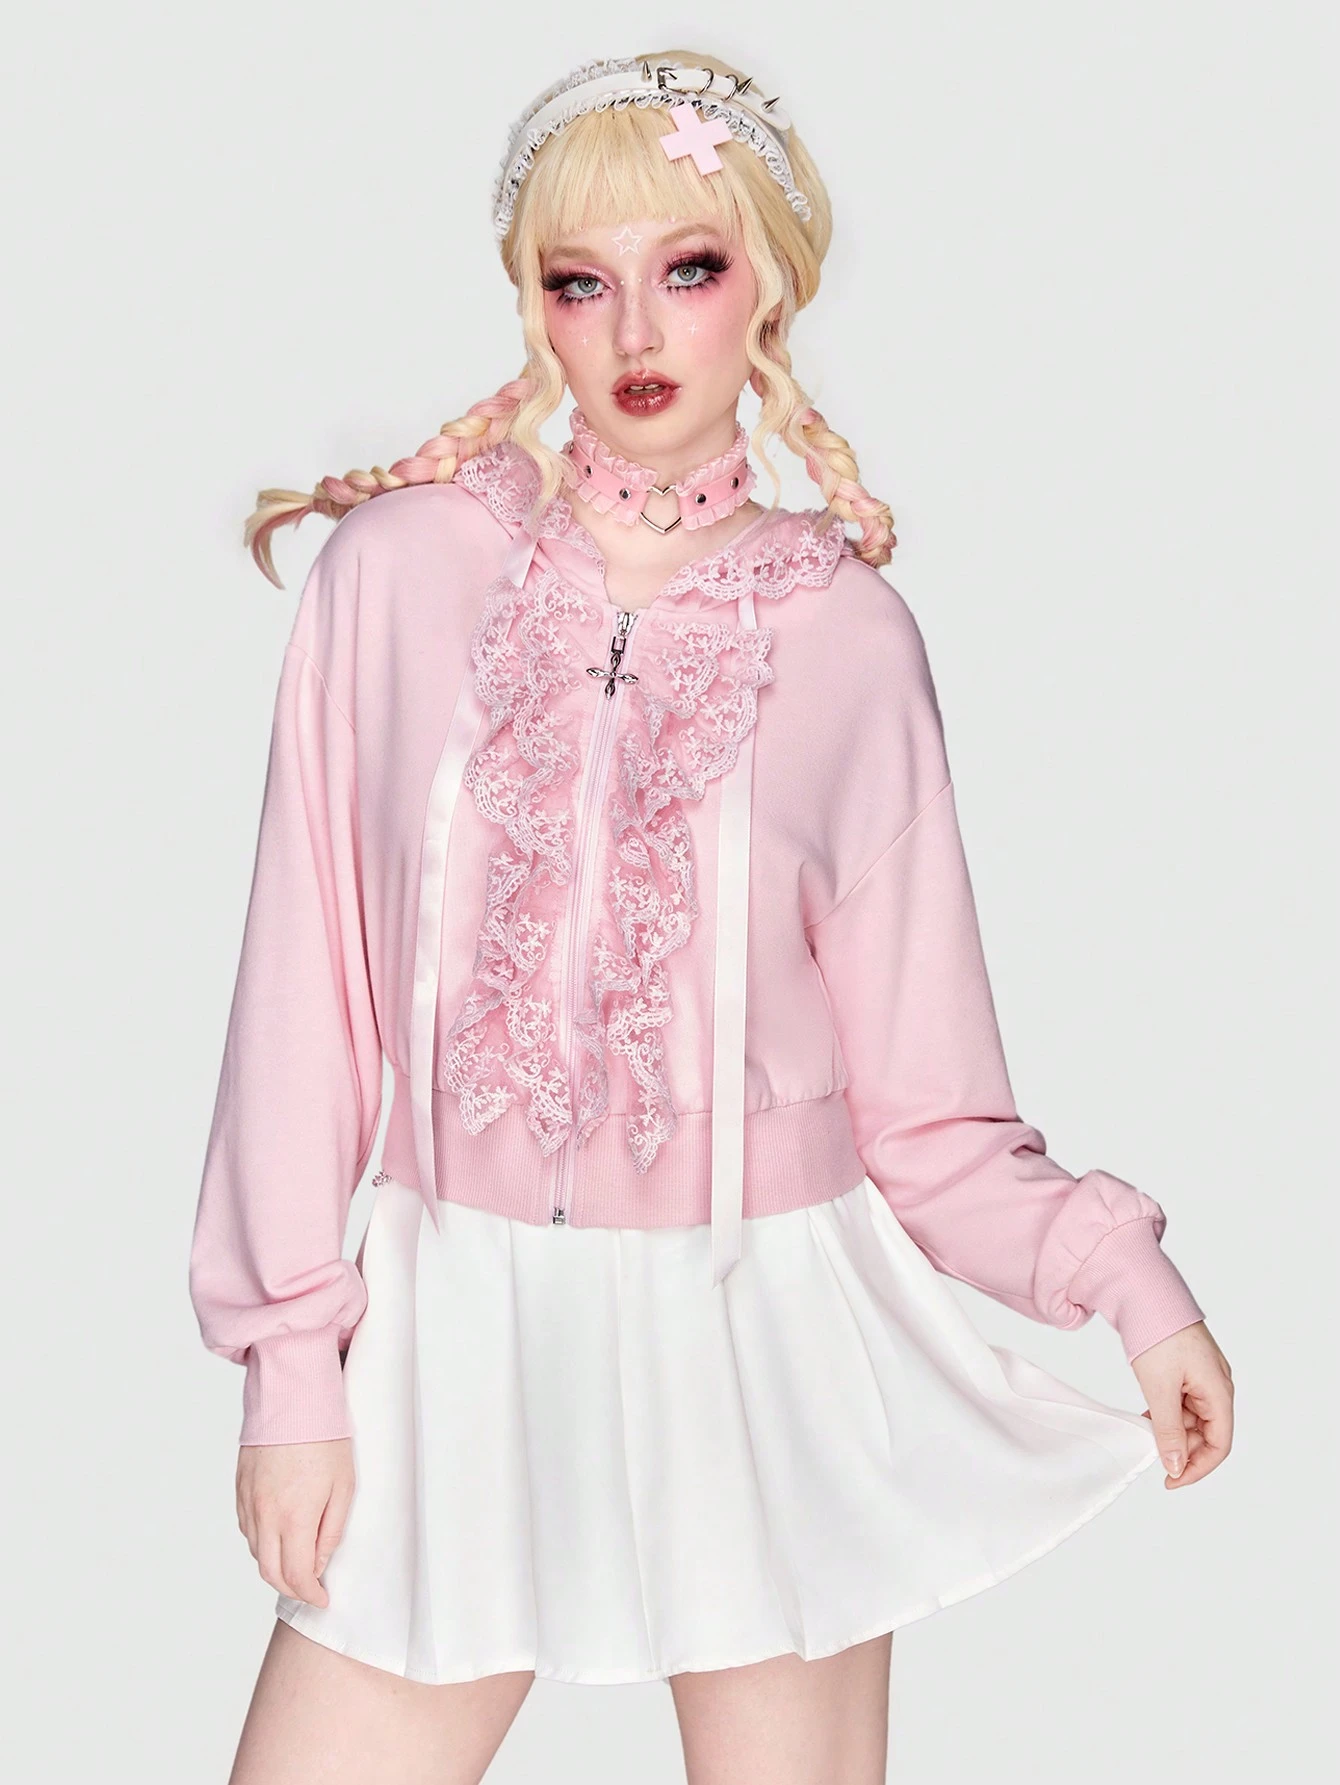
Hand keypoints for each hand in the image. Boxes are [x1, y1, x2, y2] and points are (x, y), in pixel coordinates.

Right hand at [236, 1439, 354, 1606]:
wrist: (293, 1398)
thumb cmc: (326, 1438)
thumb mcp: (344, 1486)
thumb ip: (331, 1531)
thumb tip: (319, 1563)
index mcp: (294, 1517)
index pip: (296, 1576)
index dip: (310, 1595)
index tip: (322, 1599)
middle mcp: (265, 1515)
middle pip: (269, 1572)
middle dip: (290, 1589)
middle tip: (309, 1590)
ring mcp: (249, 1501)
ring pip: (255, 1551)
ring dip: (274, 1565)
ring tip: (295, 1563)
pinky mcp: (240, 1487)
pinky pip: (246, 1527)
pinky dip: (260, 1541)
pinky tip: (277, 1536)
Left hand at [1131, 1320, 1232, 1488]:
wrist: (1143, 1292)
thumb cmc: (1157, 1334)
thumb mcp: (1160, 1389)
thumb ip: (1168, 1430)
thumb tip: (1175, 1466)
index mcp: (1219, 1390)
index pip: (1220, 1444)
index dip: (1198, 1468)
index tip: (1171, 1480)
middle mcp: (1217, 1384)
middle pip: (1208, 1433)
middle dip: (1183, 1450)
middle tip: (1153, 1456)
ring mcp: (1203, 1376)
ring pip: (1193, 1419)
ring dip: (1172, 1432)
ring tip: (1146, 1435)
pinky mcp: (1187, 1369)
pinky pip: (1183, 1402)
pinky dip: (1167, 1414)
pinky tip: (1147, 1417)